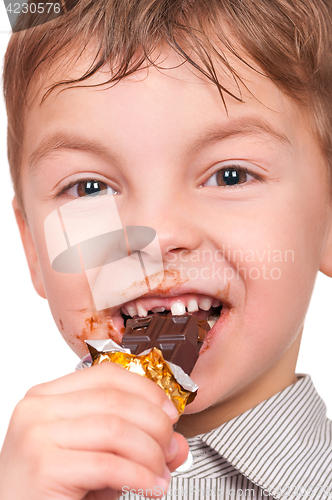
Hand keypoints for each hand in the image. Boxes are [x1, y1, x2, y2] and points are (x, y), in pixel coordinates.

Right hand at [0, 363, 188, 499]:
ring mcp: (38, 434)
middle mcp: (38, 407)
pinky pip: (108, 464)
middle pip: (115, 399)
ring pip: (115, 428)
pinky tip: (150, 488)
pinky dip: (139, 476)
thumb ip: (135, 445)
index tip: (170, 412)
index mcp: (48, 396)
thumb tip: (177, 443)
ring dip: (150, 452)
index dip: (147, 390)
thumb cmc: (51, 491)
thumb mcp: (96, 457)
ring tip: (161, 473)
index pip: (106, 374)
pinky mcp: (44, 466)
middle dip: (155, 424)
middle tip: (170, 449)